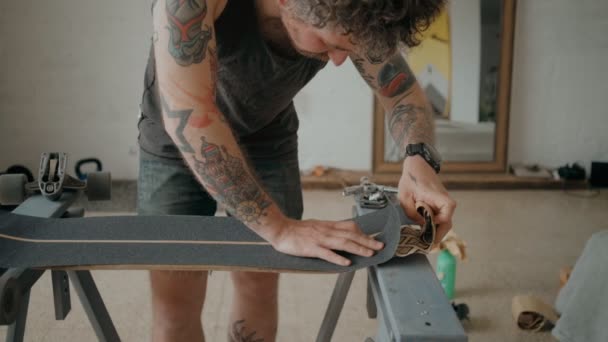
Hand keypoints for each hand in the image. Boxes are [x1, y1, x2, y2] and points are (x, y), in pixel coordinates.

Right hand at [268, 218, 384, 265]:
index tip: (373, 238)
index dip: (363, 233)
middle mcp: (326, 231)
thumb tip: (342, 234)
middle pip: (350, 235)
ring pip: (342, 243)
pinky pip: (327, 253)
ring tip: (370, 254)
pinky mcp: (311, 248)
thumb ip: (329, 230)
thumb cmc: (296, 230)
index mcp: (327, 226)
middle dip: (367, 241)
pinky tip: (347, 262)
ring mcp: (319, 239)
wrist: (280, 229)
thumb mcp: (316, 226)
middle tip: (380, 246)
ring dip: (358, 248)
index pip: (350, 227)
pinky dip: (338, 257)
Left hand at [399, 155, 455, 241]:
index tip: (428, 229)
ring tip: (425, 240)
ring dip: (436, 231)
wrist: (417, 165)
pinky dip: (435, 225)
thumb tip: (420, 225)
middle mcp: (444, 200)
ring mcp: (444, 202)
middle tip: (427, 245)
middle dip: (438, 234)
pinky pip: (441, 217)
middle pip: (447, 222)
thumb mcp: (405, 197)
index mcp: (436, 196)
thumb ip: (412, 213)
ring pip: (445, 222)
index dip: (439, 223)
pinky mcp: (441, 204)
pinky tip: (425, 230)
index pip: (447, 213)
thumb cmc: (410, 178)